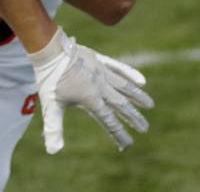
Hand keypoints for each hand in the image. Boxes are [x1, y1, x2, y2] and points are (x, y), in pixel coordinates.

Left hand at [29, 27, 153, 153]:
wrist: (49, 49)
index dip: (119, 134)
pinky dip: (130, 73)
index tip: (128, 145)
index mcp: (90, 98)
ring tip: (150, 104)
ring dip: (137, 96)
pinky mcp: (99, 59)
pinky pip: (118, 67)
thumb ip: (54, 127)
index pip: (109, 121)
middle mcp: (100, 86)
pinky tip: (141, 80)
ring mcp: (101, 71)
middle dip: (133, 118)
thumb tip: (53, 151)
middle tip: (145, 128)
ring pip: (123, 86)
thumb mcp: (50, 105)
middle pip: (121, 104)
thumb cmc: (49, 78)